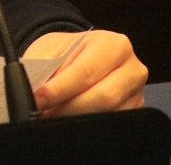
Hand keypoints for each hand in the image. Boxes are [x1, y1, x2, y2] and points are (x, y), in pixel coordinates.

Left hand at [23, 30, 146, 116]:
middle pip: (102, 97)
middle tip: (42, 113)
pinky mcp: (134, 112)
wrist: (83, 54)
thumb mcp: (53, 48)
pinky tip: (67, 121)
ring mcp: (137, 93)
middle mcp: (133, 68)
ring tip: (51, 117)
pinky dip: (86, 125)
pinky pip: (111, 124)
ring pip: (107, 114)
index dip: (59, 89)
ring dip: (75, 119)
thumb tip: (33, 87)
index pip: (85, 72)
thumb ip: (44, 64)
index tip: (37, 98)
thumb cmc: (68, 51)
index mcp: (113, 45)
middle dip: (68, 108)